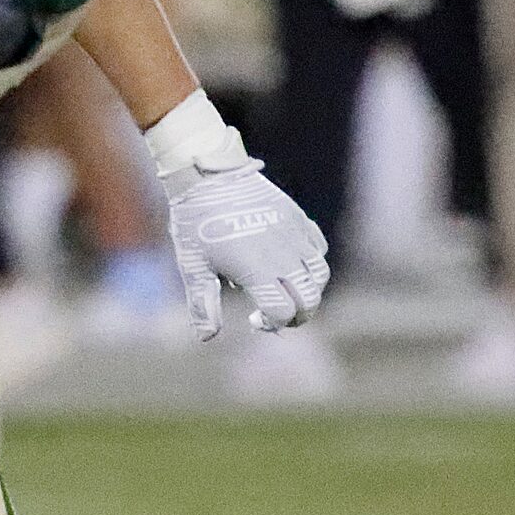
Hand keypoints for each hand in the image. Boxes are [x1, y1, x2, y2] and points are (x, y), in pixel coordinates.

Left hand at [163, 140, 331, 336]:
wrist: (210, 177)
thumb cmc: (196, 224)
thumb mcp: (193, 267)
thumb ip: (203, 305)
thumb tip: (206, 337)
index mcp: (258, 272)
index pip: (283, 312)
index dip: (272, 324)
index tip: (254, 320)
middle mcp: (284, 257)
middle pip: (309, 299)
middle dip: (298, 315)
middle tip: (278, 315)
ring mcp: (295, 237)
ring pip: (320, 275)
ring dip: (310, 291)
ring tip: (290, 291)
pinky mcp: (298, 220)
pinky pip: (319, 249)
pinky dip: (312, 264)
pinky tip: (292, 264)